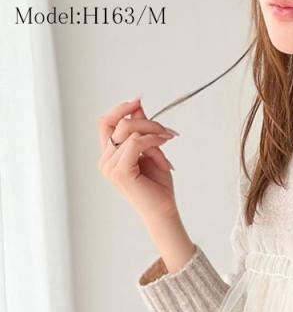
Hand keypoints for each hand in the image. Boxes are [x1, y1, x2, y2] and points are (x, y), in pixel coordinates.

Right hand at [97, 97, 179, 223]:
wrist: (164, 211)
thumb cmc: (158, 187)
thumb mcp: (151, 152)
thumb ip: (142, 131)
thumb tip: (138, 106)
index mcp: (109, 156)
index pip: (105, 123)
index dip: (120, 109)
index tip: (138, 100)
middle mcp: (105, 160)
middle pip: (117, 123)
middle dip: (145, 120)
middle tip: (166, 129)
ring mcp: (110, 167)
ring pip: (128, 131)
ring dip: (153, 133)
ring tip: (168, 140)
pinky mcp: (120, 172)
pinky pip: (135, 143)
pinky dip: (152, 141)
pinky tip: (164, 145)